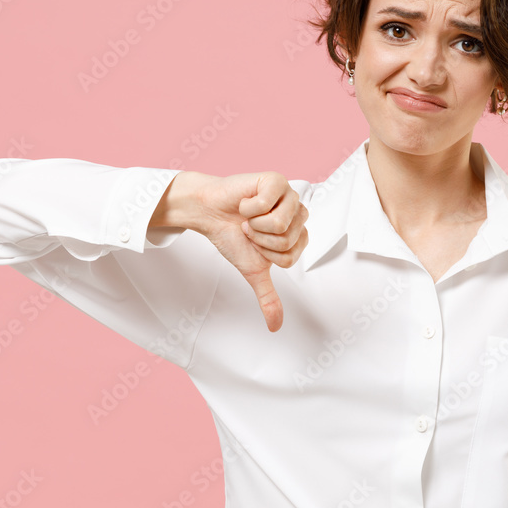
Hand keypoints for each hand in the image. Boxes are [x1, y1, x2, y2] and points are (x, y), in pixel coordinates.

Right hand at [153, 171, 308, 331]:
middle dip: (260, 240)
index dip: (266, 254)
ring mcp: (289, 195)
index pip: (290, 257)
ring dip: (255, 224)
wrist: (209, 213)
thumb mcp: (253, 270)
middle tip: (250, 229)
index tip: (255, 243)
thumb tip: (276, 327)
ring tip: (248, 217)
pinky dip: (248, 208)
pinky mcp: (275, 180)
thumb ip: (268, 297)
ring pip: (280, 224)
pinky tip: (245, 203)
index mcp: (298, 233)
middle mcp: (298, 213)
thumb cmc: (233, 236)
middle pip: (287, 241)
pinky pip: (267, 204)